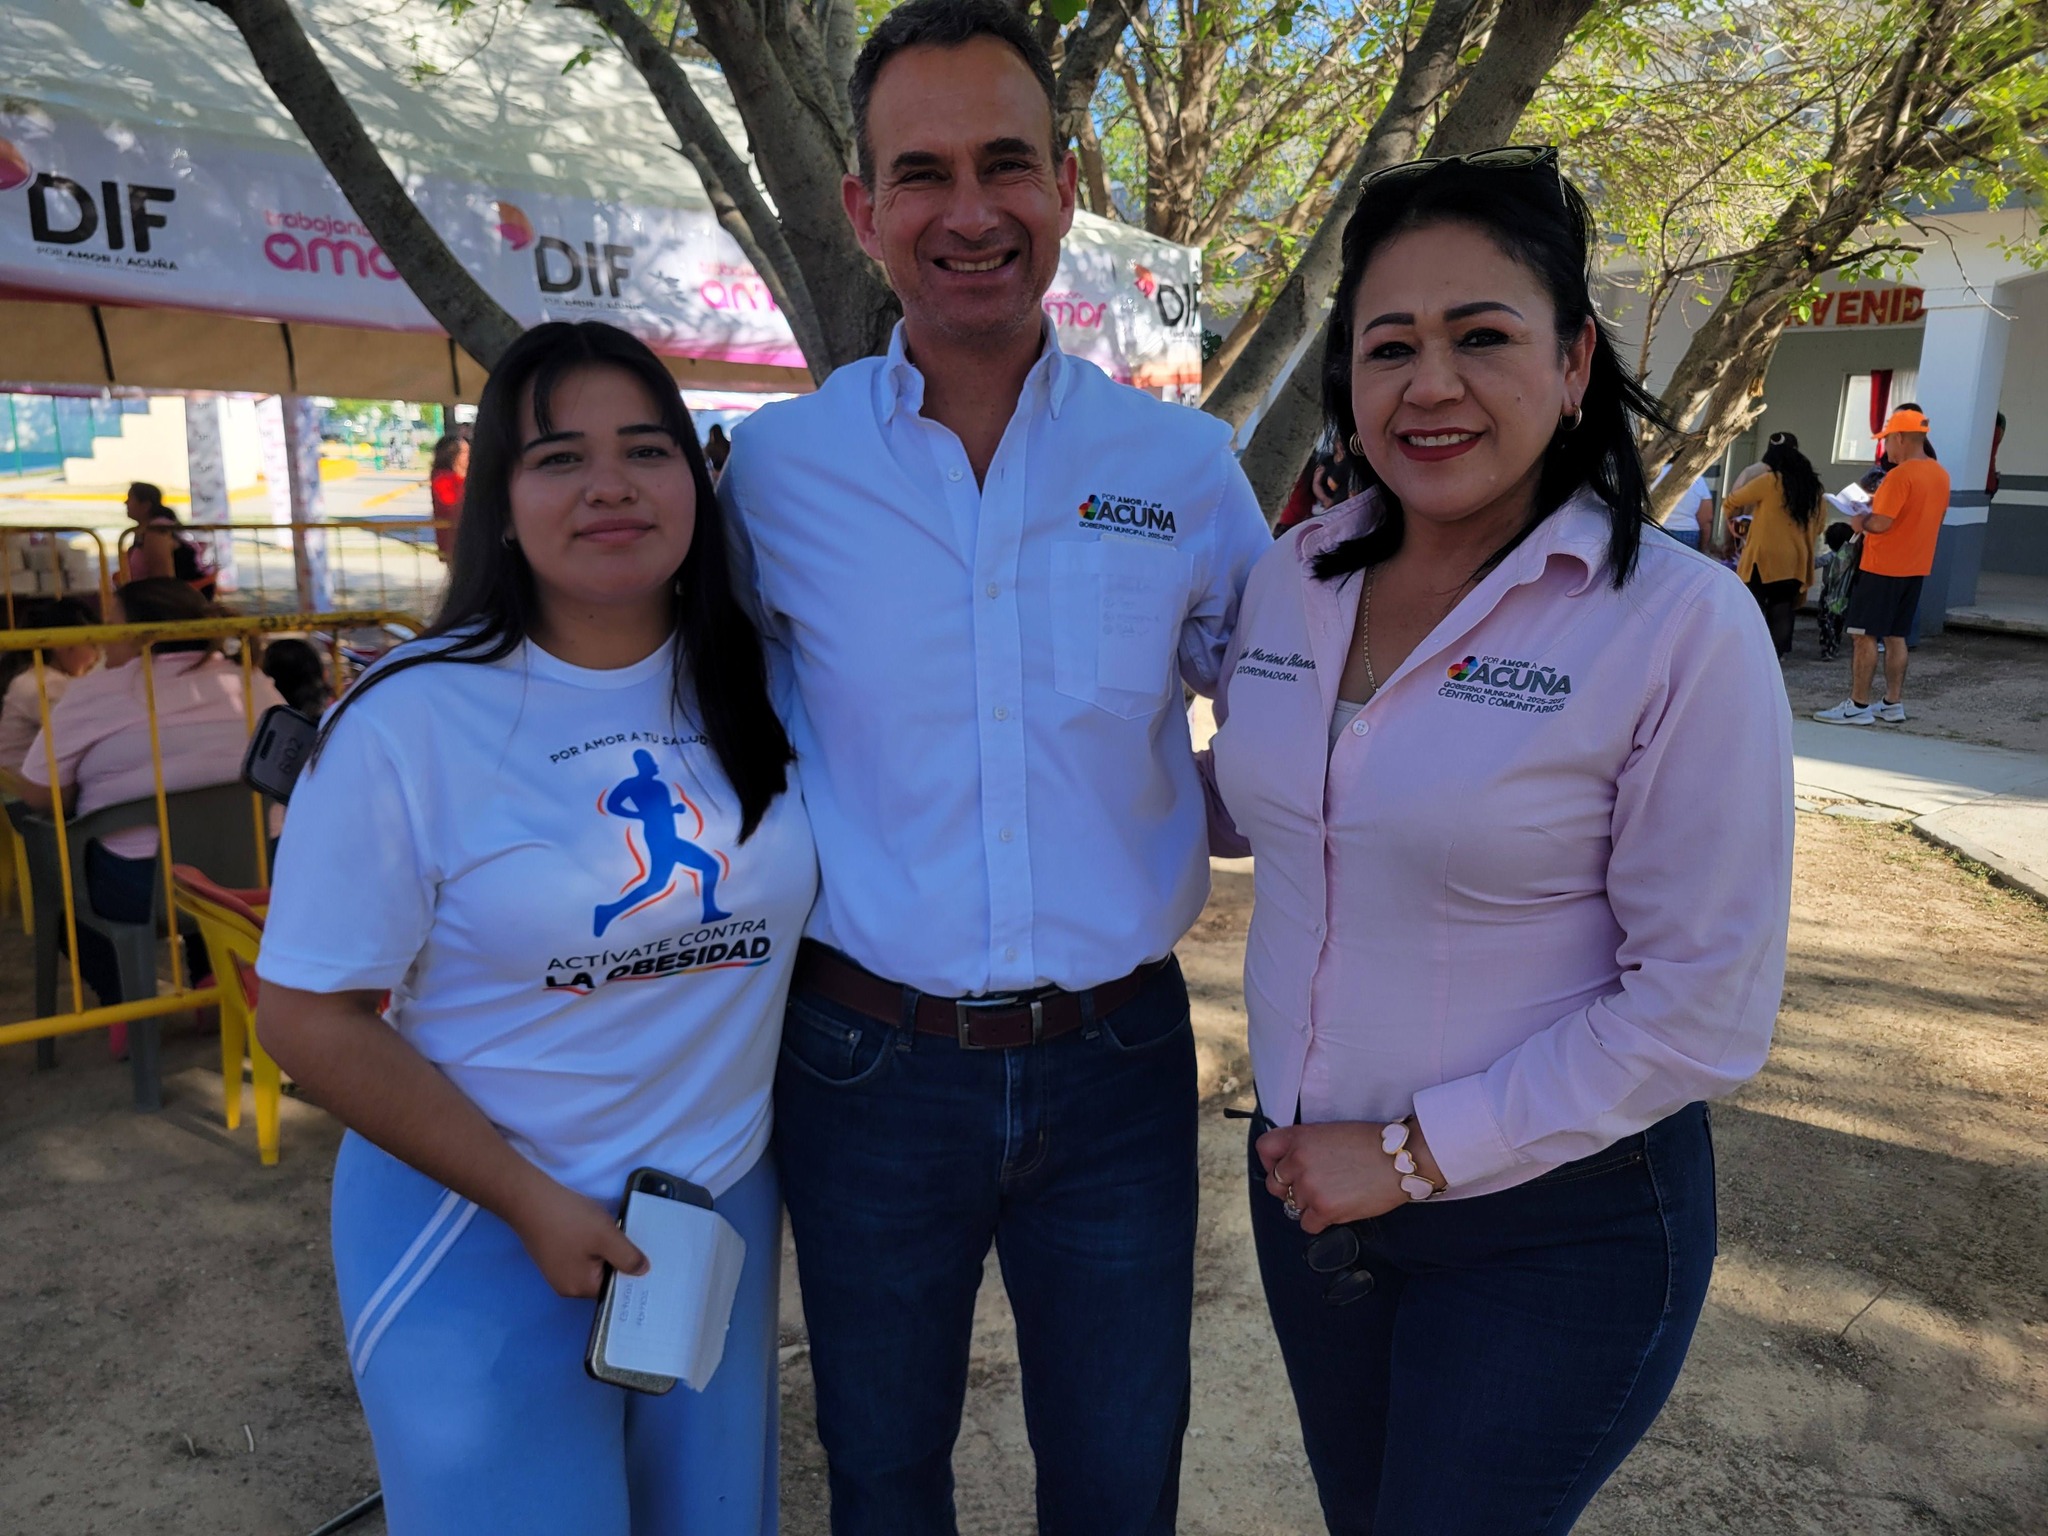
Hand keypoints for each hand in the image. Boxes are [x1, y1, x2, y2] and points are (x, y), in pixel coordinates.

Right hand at [505, 1176, 647, 1298]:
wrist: (530, 1199)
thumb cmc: (569, 1220)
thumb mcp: (606, 1237)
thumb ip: (627, 1257)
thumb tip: (643, 1272)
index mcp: (580, 1288)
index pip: (613, 1288)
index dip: (630, 1273)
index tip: (646, 1258)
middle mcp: (567, 1286)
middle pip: (603, 1277)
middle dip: (616, 1259)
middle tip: (631, 1239)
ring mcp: (557, 1271)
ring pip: (592, 1264)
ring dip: (603, 1249)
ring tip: (613, 1230)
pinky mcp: (552, 1256)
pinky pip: (579, 1255)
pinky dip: (589, 1244)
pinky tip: (593, 1228)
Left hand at [1256, 1121, 1444, 1234]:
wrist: (1400, 1159)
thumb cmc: (1372, 1144)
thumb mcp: (1330, 1133)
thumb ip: (1306, 1147)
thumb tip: (1291, 1166)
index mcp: (1299, 1137)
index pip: (1264, 1149)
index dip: (1271, 1162)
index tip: (1282, 1168)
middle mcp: (1297, 1160)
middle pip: (1275, 1184)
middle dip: (1290, 1189)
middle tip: (1312, 1189)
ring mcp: (1309, 1186)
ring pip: (1294, 1206)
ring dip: (1311, 1205)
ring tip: (1337, 1194)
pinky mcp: (1323, 1209)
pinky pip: (1308, 1225)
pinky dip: (1321, 1221)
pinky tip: (1340, 1208)